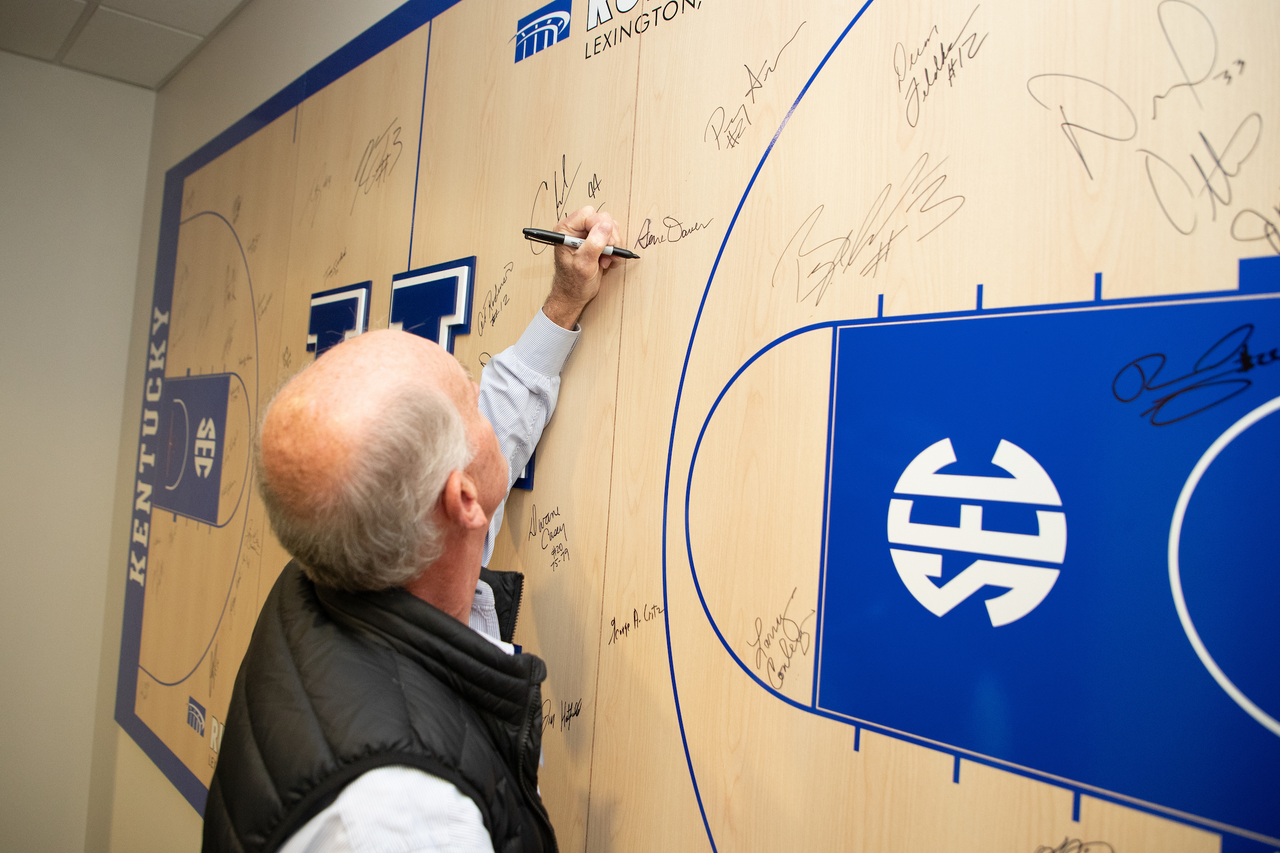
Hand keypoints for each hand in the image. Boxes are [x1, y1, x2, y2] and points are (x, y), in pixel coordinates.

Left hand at [543, 206, 621, 329]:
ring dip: (612, 244)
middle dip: (609, 236)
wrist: (574, 295)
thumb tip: (607, 225)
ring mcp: (586, 235)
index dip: (599, 226)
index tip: (604, 243)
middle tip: (607, 252)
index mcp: (566, 230)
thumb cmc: (573, 282)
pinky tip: (607, 260)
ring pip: (609, 226)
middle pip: (601, 218)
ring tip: (606, 258)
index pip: (588, 214)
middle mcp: (575, 230)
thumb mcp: (583, 264)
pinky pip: (611, 236)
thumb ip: (594, 243)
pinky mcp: (595, 241)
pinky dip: (614, 249)